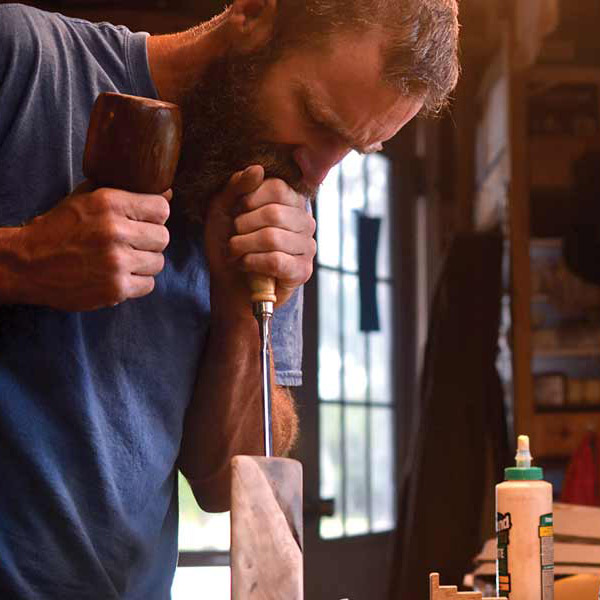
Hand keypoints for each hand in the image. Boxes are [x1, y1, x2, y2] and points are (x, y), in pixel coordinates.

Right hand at [16, 182, 170, 310]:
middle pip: (163, 237)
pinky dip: (137, 283)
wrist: (27, 264)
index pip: (161, 208)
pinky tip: (120, 276)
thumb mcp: (86, 199)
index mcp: (109, 203)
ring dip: (144, 263)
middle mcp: (115, 231)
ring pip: (158, 262)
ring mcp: (116, 262)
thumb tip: (168, 194)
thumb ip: (126, 193)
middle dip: (150, 241)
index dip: (156, 216)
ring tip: (124, 261)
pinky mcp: (116, 288)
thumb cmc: (58, 229)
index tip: (145, 222)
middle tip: (133, 244)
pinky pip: (148, 285)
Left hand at [204, 166, 315, 319]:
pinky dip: (251, 262)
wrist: (229, 282)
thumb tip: (257, 169)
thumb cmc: (230, 243)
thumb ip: (237, 186)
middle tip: (233, 237)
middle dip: (242, 226)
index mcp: (291, 202)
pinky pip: (275, 261)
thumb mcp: (224, 208)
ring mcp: (307, 247)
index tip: (237, 212)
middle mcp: (305, 222)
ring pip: (272, 238)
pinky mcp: (302, 271)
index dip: (249, 199)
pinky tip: (245, 264)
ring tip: (235, 252)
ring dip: (242, 246)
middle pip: (274, 213)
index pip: (277, 187)